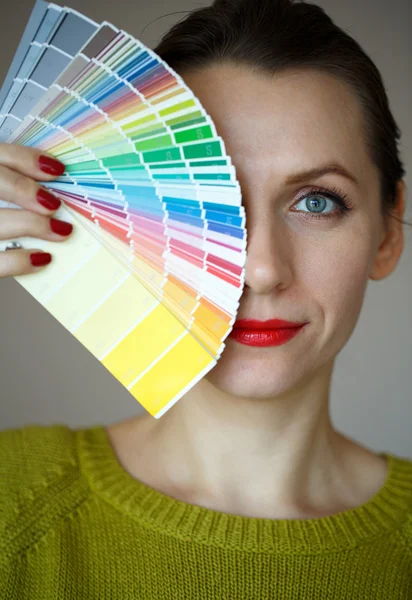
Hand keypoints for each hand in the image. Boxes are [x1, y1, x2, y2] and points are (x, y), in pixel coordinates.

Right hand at [0, 143, 72, 276]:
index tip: (57, 169)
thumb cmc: (1, 215)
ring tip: (60, 231)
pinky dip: (21, 260)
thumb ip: (11, 185)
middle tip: (54, 204)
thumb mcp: (2, 193)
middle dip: (24, 190)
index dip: (25, 159)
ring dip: (32, 225)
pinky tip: (42, 257)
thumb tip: (49, 192)